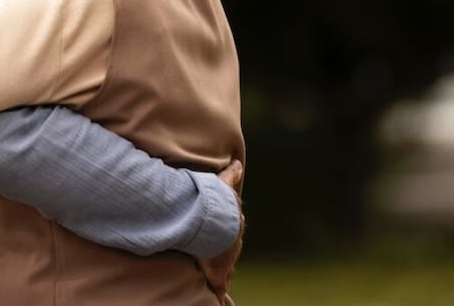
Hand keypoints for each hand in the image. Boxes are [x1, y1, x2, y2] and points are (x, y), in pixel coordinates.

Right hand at [198, 159, 243, 305]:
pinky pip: (219, 291)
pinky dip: (220, 299)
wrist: (215, 223)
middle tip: (217, 260)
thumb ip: (231, 175)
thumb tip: (238, 162)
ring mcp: (227, 263)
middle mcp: (233, 245)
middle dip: (225, 255)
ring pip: (225, 270)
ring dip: (221, 275)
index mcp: (235, 226)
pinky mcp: (219, 277)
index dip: (227, 234)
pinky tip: (221, 305)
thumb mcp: (224, 186)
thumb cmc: (218, 205)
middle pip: (230, 252)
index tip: (223, 237)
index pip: (233, 231)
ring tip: (217, 281)